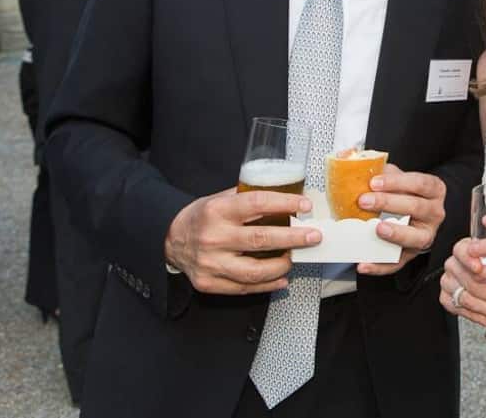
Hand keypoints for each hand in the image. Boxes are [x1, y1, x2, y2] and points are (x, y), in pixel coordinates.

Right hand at [163, 188, 320, 294]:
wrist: (171, 240)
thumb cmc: (204, 216)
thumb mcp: (221, 199)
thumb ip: (250, 198)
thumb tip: (290, 198)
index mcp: (217, 210)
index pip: (257, 203)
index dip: (285, 204)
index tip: (305, 206)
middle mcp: (213, 237)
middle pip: (261, 239)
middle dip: (294, 238)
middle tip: (314, 236)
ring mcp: (210, 263)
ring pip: (255, 270)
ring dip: (282, 265)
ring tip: (294, 258)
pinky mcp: (209, 283)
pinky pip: (245, 288)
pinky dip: (268, 284)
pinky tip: (282, 278)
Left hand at [355, 164, 445, 274]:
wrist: (419, 215)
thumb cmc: (406, 194)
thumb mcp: (398, 177)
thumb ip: (380, 169)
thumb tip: (349, 155)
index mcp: (433, 190)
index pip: (419, 184)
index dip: (397, 182)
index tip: (374, 182)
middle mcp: (434, 213)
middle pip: (416, 208)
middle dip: (389, 203)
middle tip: (364, 201)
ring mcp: (426, 235)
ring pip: (416, 237)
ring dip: (396, 233)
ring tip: (377, 228)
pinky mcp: (412, 254)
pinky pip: (399, 263)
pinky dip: (380, 266)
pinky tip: (364, 264)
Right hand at [439, 238, 485, 332]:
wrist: (480, 269)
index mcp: (462, 249)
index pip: (462, 252)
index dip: (469, 260)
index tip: (479, 267)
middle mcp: (452, 266)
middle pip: (471, 283)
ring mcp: (449, 284)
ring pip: (470, 301)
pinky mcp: (449, 301)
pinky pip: (467, 314)